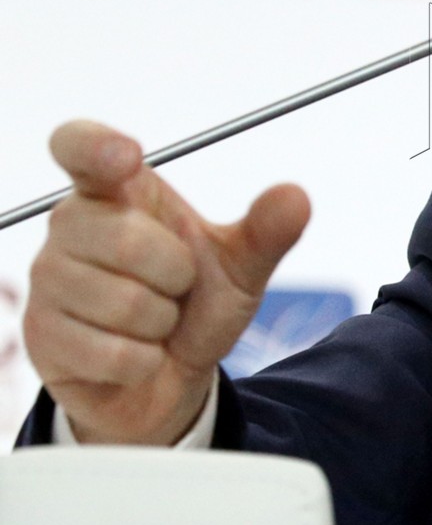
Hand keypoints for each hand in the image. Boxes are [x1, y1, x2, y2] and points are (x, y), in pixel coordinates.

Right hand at [22, 120, 309, 445]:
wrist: (168, 379)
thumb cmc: (195, 306)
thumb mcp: (240, 268)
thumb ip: (265, 232)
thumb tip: (296, 196)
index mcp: (115, 194)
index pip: (79, 146)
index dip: (95, 145)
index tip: (127, 157)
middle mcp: (70, 228)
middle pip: (125, 239)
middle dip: (175, 274)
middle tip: (176, 287)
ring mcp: (49, 282)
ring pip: (122, 302)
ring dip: (160, 323)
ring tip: (153, 323)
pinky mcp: (43, 337)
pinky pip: (112, 352)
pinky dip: (143, 361)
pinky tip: (136, 357)